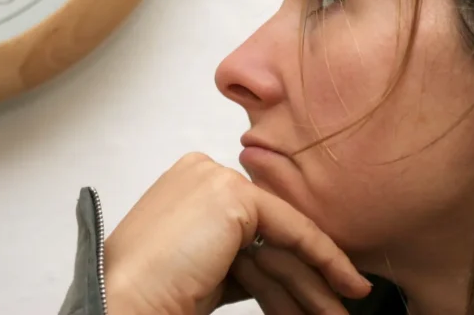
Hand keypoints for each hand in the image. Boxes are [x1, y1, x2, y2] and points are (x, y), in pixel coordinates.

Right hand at [102, 153, 371, 314]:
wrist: (126, 301)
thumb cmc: (152, 293)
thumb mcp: (202, 267)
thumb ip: (236, 257)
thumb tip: (278, 270)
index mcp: (185, 184)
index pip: (249, 221)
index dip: (285, 256)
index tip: (318, 283)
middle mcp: (199, 171)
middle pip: (268, 229)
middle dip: (306, 271)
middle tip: (338, 301)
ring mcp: (215, 179)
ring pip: (282, 233)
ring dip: (318, 277)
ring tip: (344, 307)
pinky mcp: (231, 195)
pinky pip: (292, 231)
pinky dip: (325, 258)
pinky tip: (347, 281)